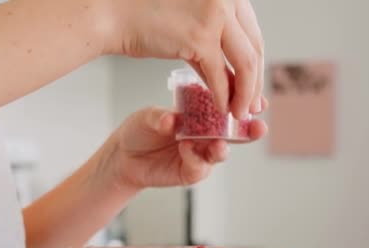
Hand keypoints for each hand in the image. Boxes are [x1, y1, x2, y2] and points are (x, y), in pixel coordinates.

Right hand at [107, 0, 266, 117]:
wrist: (112, 14)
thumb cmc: (143, 16)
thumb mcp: (190, 23)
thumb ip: (213, 42)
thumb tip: (231, 74)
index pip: (252, 33)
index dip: (256, 64)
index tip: (254, 86)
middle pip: (254, 48)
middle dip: (254, 83)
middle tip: (252, 106)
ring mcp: (215, 16)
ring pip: (245, 64)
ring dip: (244, 94)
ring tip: (239, 112)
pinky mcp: (200, 37)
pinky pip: (219, 75)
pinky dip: (222, 96)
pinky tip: (220, 109)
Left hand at [107, 107, 266, 189]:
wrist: (124, 155)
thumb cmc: (140, 129)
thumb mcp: (148, 117)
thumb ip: (161, 117)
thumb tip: (171, 120)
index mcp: (202, 113)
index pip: (227, 107)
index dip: (244, 104)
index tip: (259, 101)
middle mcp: (206, 134)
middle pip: (234, 133)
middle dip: (249, 132)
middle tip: (258, 128)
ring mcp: (200, 154)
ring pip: (220, 153)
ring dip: (222, 148)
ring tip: (218, 144)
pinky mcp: (189, 172)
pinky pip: (199, 168)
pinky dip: (195, 158)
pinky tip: (185, 147)